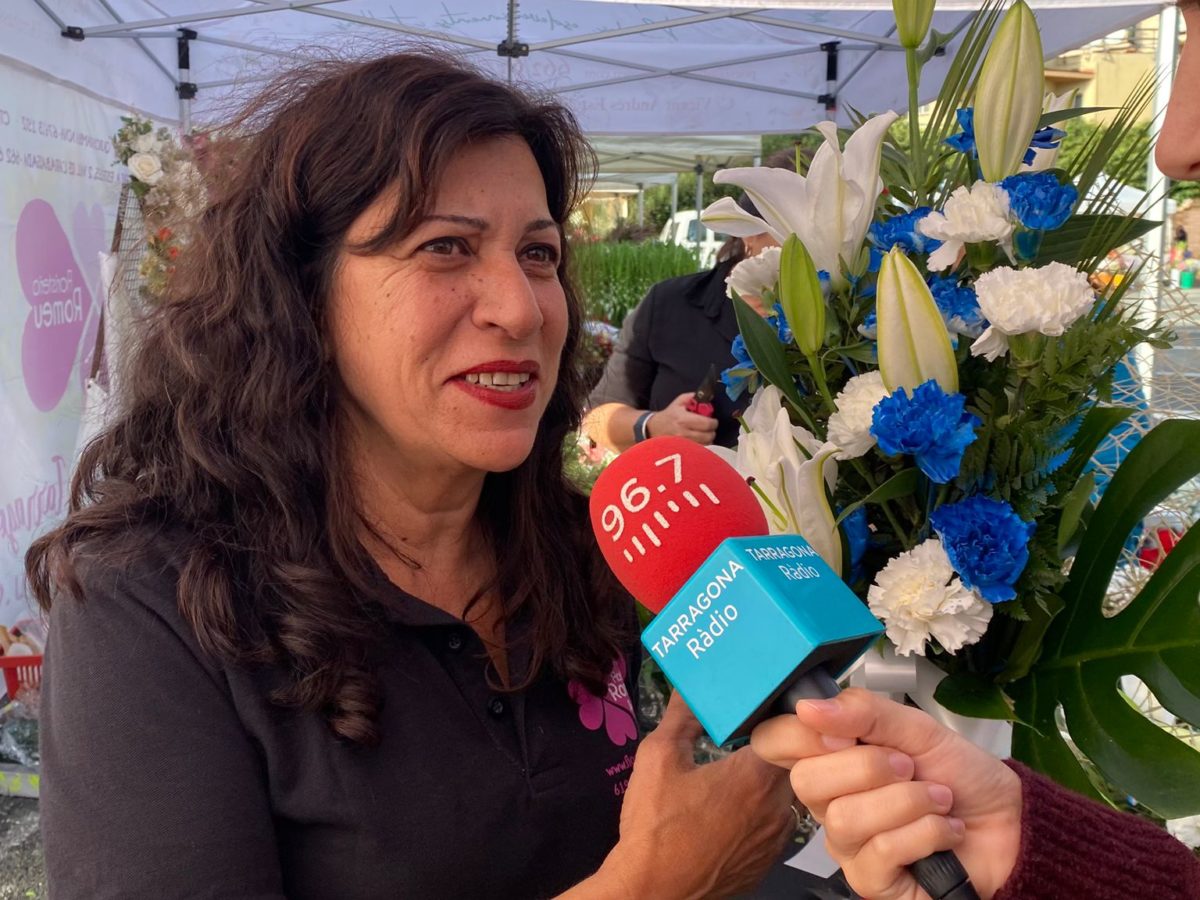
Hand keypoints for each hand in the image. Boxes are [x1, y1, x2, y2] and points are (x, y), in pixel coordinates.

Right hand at [601, 692, 794, 897]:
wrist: (652, 890)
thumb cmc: (655, 825)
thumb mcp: (658, 757)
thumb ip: (681, 715)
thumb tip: (691, 688)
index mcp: (754, 775)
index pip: (790, 731)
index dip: (778, 714)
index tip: (764, 705)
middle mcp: (776, 805)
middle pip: (794, 761)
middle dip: (776, 745)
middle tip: (750, 733)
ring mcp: (776, 837)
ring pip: (787, 794)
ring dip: (770, 780)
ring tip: (739, 772)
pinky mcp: (768, 860)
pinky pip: (777, 824)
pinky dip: (763, 812)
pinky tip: (734, 809)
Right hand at [646, 393, 717, 445]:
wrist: (654, 428)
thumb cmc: (668, 415)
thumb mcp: (679, 402)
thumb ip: (692, 398)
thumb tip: (705, 398)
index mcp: (684, 419)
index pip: (707, 424)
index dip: (713, 422)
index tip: (713, 421)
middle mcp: (684, 433)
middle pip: (708, 436)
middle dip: (712, 431)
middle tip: (709, 428)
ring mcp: (683, 444)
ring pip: (705, 445)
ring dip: (707, 440)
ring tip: (703, 434)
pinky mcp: (682, 451)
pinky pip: (698, 450)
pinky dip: (702, 446)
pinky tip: (698, 441)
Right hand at [750, 689, 1022, 899]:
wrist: (1010, 823)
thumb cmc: (960, 774)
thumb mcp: (917, 728)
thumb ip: (863, 712)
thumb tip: (808, 706)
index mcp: (830, 756)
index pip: (774, 741)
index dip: (797, 733)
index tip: (843, 733)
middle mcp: (829, 800)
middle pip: (806, 780)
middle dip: (869, 767)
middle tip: (909, 767)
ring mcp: (847, 844)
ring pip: (844, 818)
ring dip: (907, 802)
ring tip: (938, 799)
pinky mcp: (870, 881)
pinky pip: (878, 852)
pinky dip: (924, 833)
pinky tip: (944, 832)